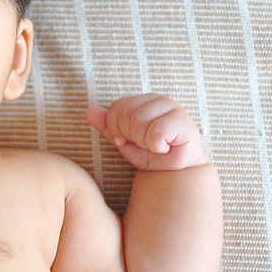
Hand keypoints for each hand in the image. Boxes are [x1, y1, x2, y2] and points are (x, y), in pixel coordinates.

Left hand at [84, 93, 208, 170]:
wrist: (175, 172)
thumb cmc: (150, 154)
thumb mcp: (123, 140)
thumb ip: (107, 126)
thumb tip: (88, 111)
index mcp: (142, 100)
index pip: (117, 107)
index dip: (117, 128)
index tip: (128, 140)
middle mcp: (157, 99)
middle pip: (126, 114)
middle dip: (131, 136)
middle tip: (144, 144)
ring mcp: (173, 107)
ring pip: (140, 121)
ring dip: (144, 141)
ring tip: (155, 145)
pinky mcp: (183, 121)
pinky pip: (156, 132)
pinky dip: (156, 146)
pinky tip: (165, 147)